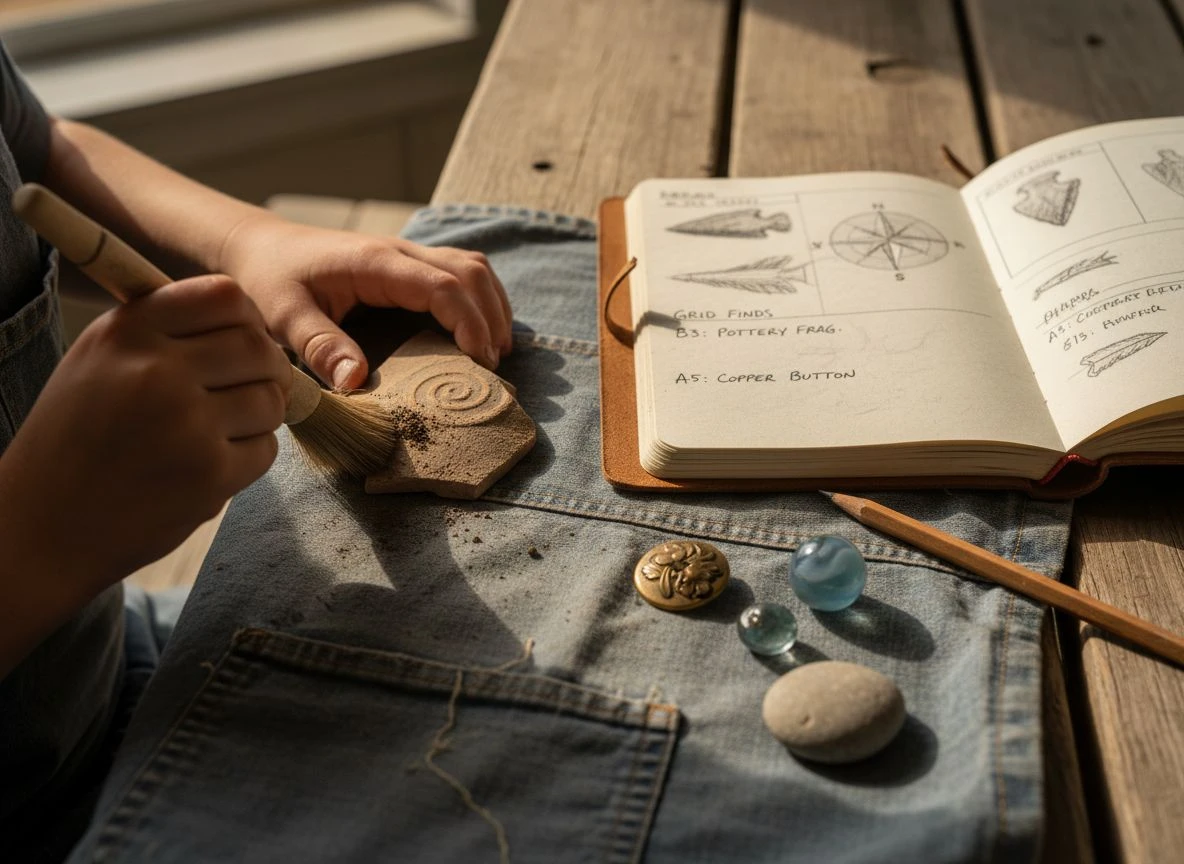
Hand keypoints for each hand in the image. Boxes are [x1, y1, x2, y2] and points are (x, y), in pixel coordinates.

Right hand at [0, 275, 289, 591]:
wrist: (42, 524)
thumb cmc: (75, 439)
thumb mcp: (98, 360)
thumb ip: (162, 331)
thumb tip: (247, 322)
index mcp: (129, 333)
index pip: (225, 296)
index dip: (250, 320)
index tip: (248, 340)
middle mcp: (157, 371)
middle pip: (258, 347)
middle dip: (270, 368)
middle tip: (259, 386)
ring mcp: (187, 424)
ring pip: (270, 400)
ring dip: (262, 415)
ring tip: (227, 428)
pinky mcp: (209, 475)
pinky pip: (265, 449)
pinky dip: (250, 456)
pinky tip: (213, 464)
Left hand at [217, 213, 511, 389]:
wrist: (260, 247)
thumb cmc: (269, 280)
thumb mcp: (282, 316)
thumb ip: (319, 346)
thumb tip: (357, 383)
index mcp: (376, 262)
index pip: (443, 285)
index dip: (470, 322)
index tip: (481, 362)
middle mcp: (400, 251)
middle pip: (469, 272)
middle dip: (490, 318)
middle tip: (493, 368)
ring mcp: (408, 254)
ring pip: (472, 267)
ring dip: (492, 307)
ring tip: (496, 353)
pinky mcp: (409, 264)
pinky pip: (461, 272)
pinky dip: (480, 301)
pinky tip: (480, 333)